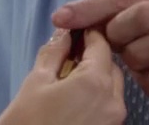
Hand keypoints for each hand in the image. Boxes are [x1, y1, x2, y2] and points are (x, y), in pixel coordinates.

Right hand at [0, 28, 125, 124]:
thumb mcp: (35, 82)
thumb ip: (54, 53)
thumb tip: (64, 35)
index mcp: (96, 83)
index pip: (101, 44)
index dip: (87, 33)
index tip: (74, 32)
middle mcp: (113, 103)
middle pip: (110, 66)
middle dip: (92, 58)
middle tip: (66, 59)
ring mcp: (113, 122)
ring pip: (111, 88)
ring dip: (94, 80)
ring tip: (65, 83)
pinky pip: (107, 108)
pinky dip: (95, 99)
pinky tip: (71, 103)